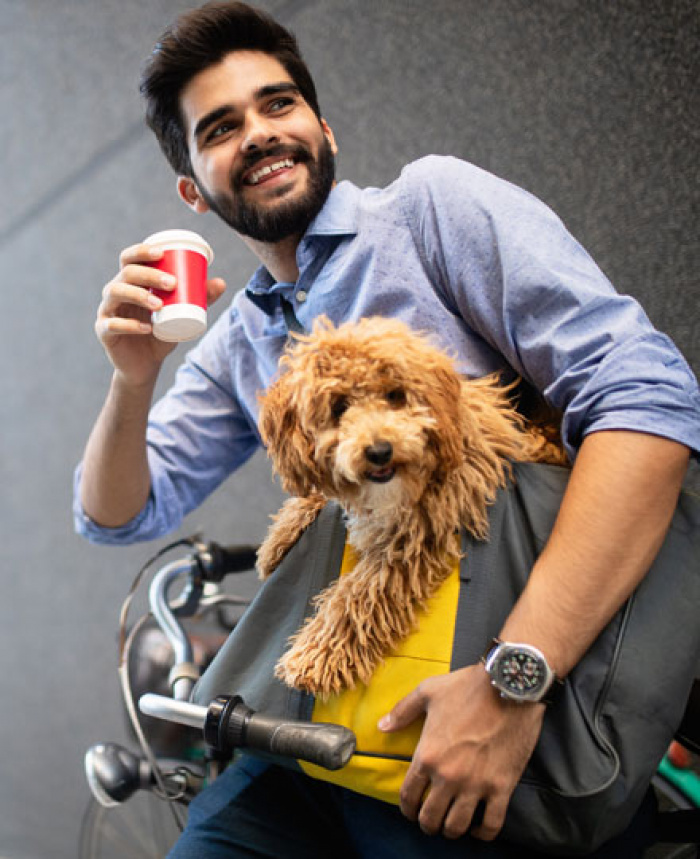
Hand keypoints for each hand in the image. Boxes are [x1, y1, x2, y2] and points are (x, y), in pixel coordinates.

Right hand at [96, 242, 225, 386]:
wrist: (146, 364)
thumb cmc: (162, 332)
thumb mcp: (181, 314)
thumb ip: (199, 299)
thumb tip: (221, 283)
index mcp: (130, 282)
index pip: (129, 259)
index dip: (142, 251)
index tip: (162, 253)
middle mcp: (115, 292)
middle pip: (126, 274)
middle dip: (149, 275)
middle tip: (172, 283)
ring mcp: (106, 310)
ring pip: (115, 293)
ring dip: (138, 296)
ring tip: (159, 305)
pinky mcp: (103, 331)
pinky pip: (112, 324)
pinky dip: (129, 325)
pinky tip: (146, 328)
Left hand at [378, 665, 544, 840]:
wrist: (509, 685)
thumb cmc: (467, 687)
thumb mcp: (428, 692)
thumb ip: (402, 711)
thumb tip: (382, 726)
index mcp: (427, 755)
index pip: (408, 796)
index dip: (406, 808)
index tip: (410, 810)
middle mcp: (448, 775)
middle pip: (431, 818)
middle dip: (427, 823)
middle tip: (431, 820)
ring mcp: (476, 784)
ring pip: (457, 826)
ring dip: (451, 830)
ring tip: (451, 825)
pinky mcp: (501, 786)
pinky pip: (491, 824)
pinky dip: (483, 833)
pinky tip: (479, 828)